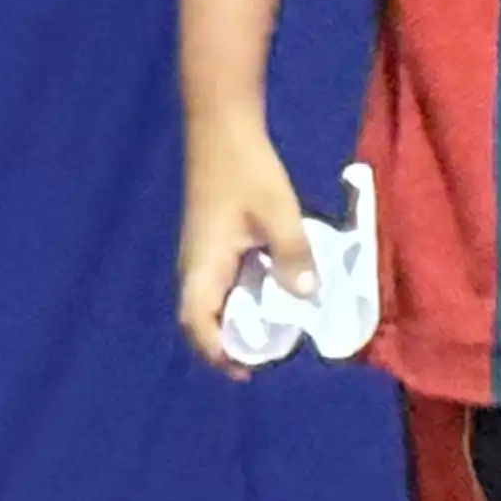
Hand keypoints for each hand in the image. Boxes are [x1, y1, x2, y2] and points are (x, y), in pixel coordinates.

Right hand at [178, 115, 313, 376]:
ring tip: (274, 332)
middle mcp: (194, 267)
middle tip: (269, 356)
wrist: (222, 129)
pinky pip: (220, 285)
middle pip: (202, 323)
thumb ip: (293, 254)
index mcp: (202, 266)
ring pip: (211, 305)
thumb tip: (306, 296)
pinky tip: (271, 294)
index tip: (248, 370)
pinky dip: (241, 299)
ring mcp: (199, 256)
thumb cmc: (246, 169)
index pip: (198, 325)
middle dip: (230, 345)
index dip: (218, 354)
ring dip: (237, 322)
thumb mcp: (278, 211)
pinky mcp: (210, 244)